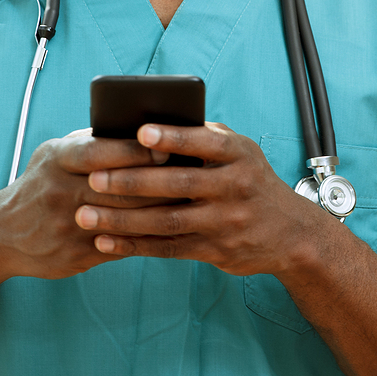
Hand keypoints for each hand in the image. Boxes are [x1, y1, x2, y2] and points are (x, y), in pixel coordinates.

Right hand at [0, 130, 175, 280]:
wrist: (0, 234)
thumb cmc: (42, 184)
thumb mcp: (55, 155)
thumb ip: (92, 143)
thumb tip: (143, 131)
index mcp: (58, 160)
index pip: (102, 151)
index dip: (136, 151)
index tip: (168, 148)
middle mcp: (61, 191)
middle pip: (120, 187)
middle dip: (160, 182)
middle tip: (195, 177)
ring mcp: (68, 226)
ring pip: (125, 219)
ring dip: (161, 211)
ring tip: (192, 203)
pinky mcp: (76, 254)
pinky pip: (120, 245)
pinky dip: (148, 237)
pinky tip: (172, 231)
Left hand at [74, 122, 332, 276]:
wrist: (291, 234)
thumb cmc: (251, 181)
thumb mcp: (241, 152)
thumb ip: (204, 138)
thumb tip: (151, 124)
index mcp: (239, 155)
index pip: (205, 143)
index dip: (173, 138)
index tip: (139, 132)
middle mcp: (235, 187)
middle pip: (178, 185)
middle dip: (132, 182)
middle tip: (94, 179)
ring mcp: (225, 222)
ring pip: (168, 221)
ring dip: (123, 220)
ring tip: (85, 215)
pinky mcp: (215, 251)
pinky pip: (168, 249)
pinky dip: (134, 246)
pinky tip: (104, 243)